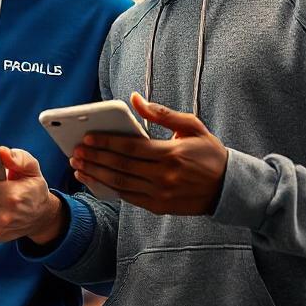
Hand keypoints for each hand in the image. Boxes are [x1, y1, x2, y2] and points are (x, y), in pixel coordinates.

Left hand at [71, 92, 227, 215]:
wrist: (229, 188)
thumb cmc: (209, 153)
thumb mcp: (192, 126)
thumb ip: (161, 113)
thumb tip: (134, 99)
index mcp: (171, 154)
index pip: (130, 148)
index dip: (106, 143)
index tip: (87, 138)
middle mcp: (164, 176)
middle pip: (121, 167)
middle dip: (95, 158)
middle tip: (75, 152)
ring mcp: (161, 194)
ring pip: (120, 184)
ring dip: (96, 175)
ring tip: (79, 166)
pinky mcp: (159, 207)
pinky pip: (129, 197)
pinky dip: (110, 189)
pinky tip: (96, 180)